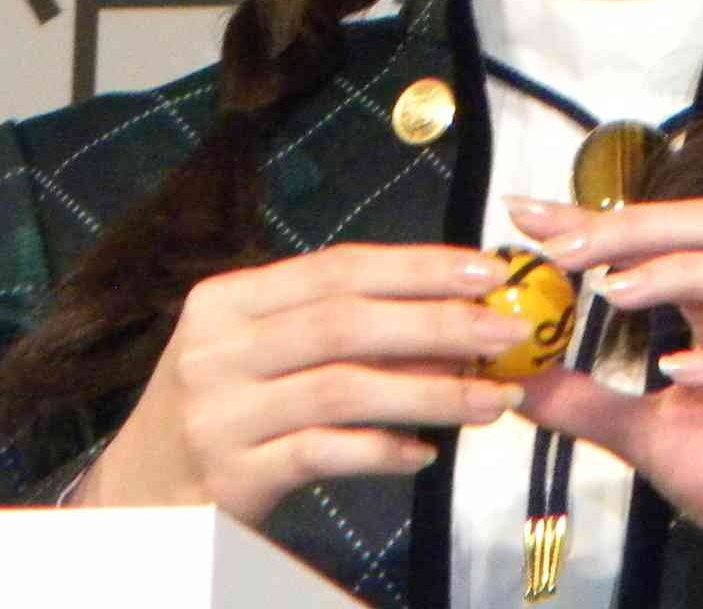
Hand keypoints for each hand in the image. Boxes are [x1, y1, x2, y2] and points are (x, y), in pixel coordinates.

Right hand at [70, 244, 528, 522]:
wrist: (132, 500)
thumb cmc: (218, 409)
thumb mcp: (257, 351)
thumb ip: (335, 328)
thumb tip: (451, 314)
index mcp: (230, 299)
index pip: (338, 268)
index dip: (419, 266)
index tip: (488, 270)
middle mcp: (220, 348)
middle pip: (346, 321)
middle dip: (439, 321)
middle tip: (508, 330)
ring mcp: (222, 414)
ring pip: (344, 388)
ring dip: (431, 391)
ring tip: (494, 399)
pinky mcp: (232, 477)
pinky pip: (324, 454)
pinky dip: (381, 450)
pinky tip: (424, 454)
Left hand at [506, 196, 702, 608]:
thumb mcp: (643, 434)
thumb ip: (585, 401)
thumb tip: (517, 380)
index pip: (665, 235)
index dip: (598, 220)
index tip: (530, 217)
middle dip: (638, 227)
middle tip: (565, 248)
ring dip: (683, 273)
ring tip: (613, 294)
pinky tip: (677, 369)